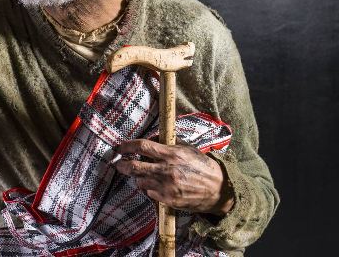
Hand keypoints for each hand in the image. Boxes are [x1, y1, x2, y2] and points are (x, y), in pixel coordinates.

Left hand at [115, 139, 234, 215]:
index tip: (120, 147)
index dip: (127, 146)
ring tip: (147, 174)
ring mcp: (166, 187)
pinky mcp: (168, 200)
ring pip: (140, 181)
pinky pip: (150, 192)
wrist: (218, 189)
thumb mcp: (187, 149)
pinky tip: (158, 184)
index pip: (143, 146)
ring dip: (139, 177)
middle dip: (123, 165)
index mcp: (171, 154)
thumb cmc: (202, 166)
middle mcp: (167, 170)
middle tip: (119, 163)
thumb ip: (169, 143)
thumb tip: (151, 138)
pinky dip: (150, 187)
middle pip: (135, 167)